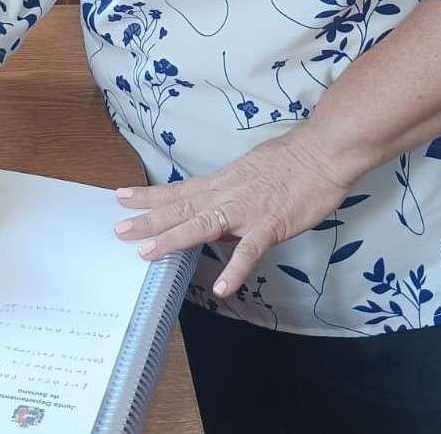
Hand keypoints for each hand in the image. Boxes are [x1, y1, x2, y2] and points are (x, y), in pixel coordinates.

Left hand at [112, 128, 351, 297]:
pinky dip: (235, 269)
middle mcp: (228, 194)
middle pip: (182, 207)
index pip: (180, 190)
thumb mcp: (253, 169)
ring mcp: (247, 210)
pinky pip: (250, 250)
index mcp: (224, 181)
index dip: (150, 196)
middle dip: (148, 219)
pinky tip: (220, 289)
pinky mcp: (271, 224)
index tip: (121, 197)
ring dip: (173, 238)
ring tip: (146, 253)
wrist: (323, 150)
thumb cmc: (294, 157)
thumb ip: (233, 192)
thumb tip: (219, 212)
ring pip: (203, 224)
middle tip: (118, 229)